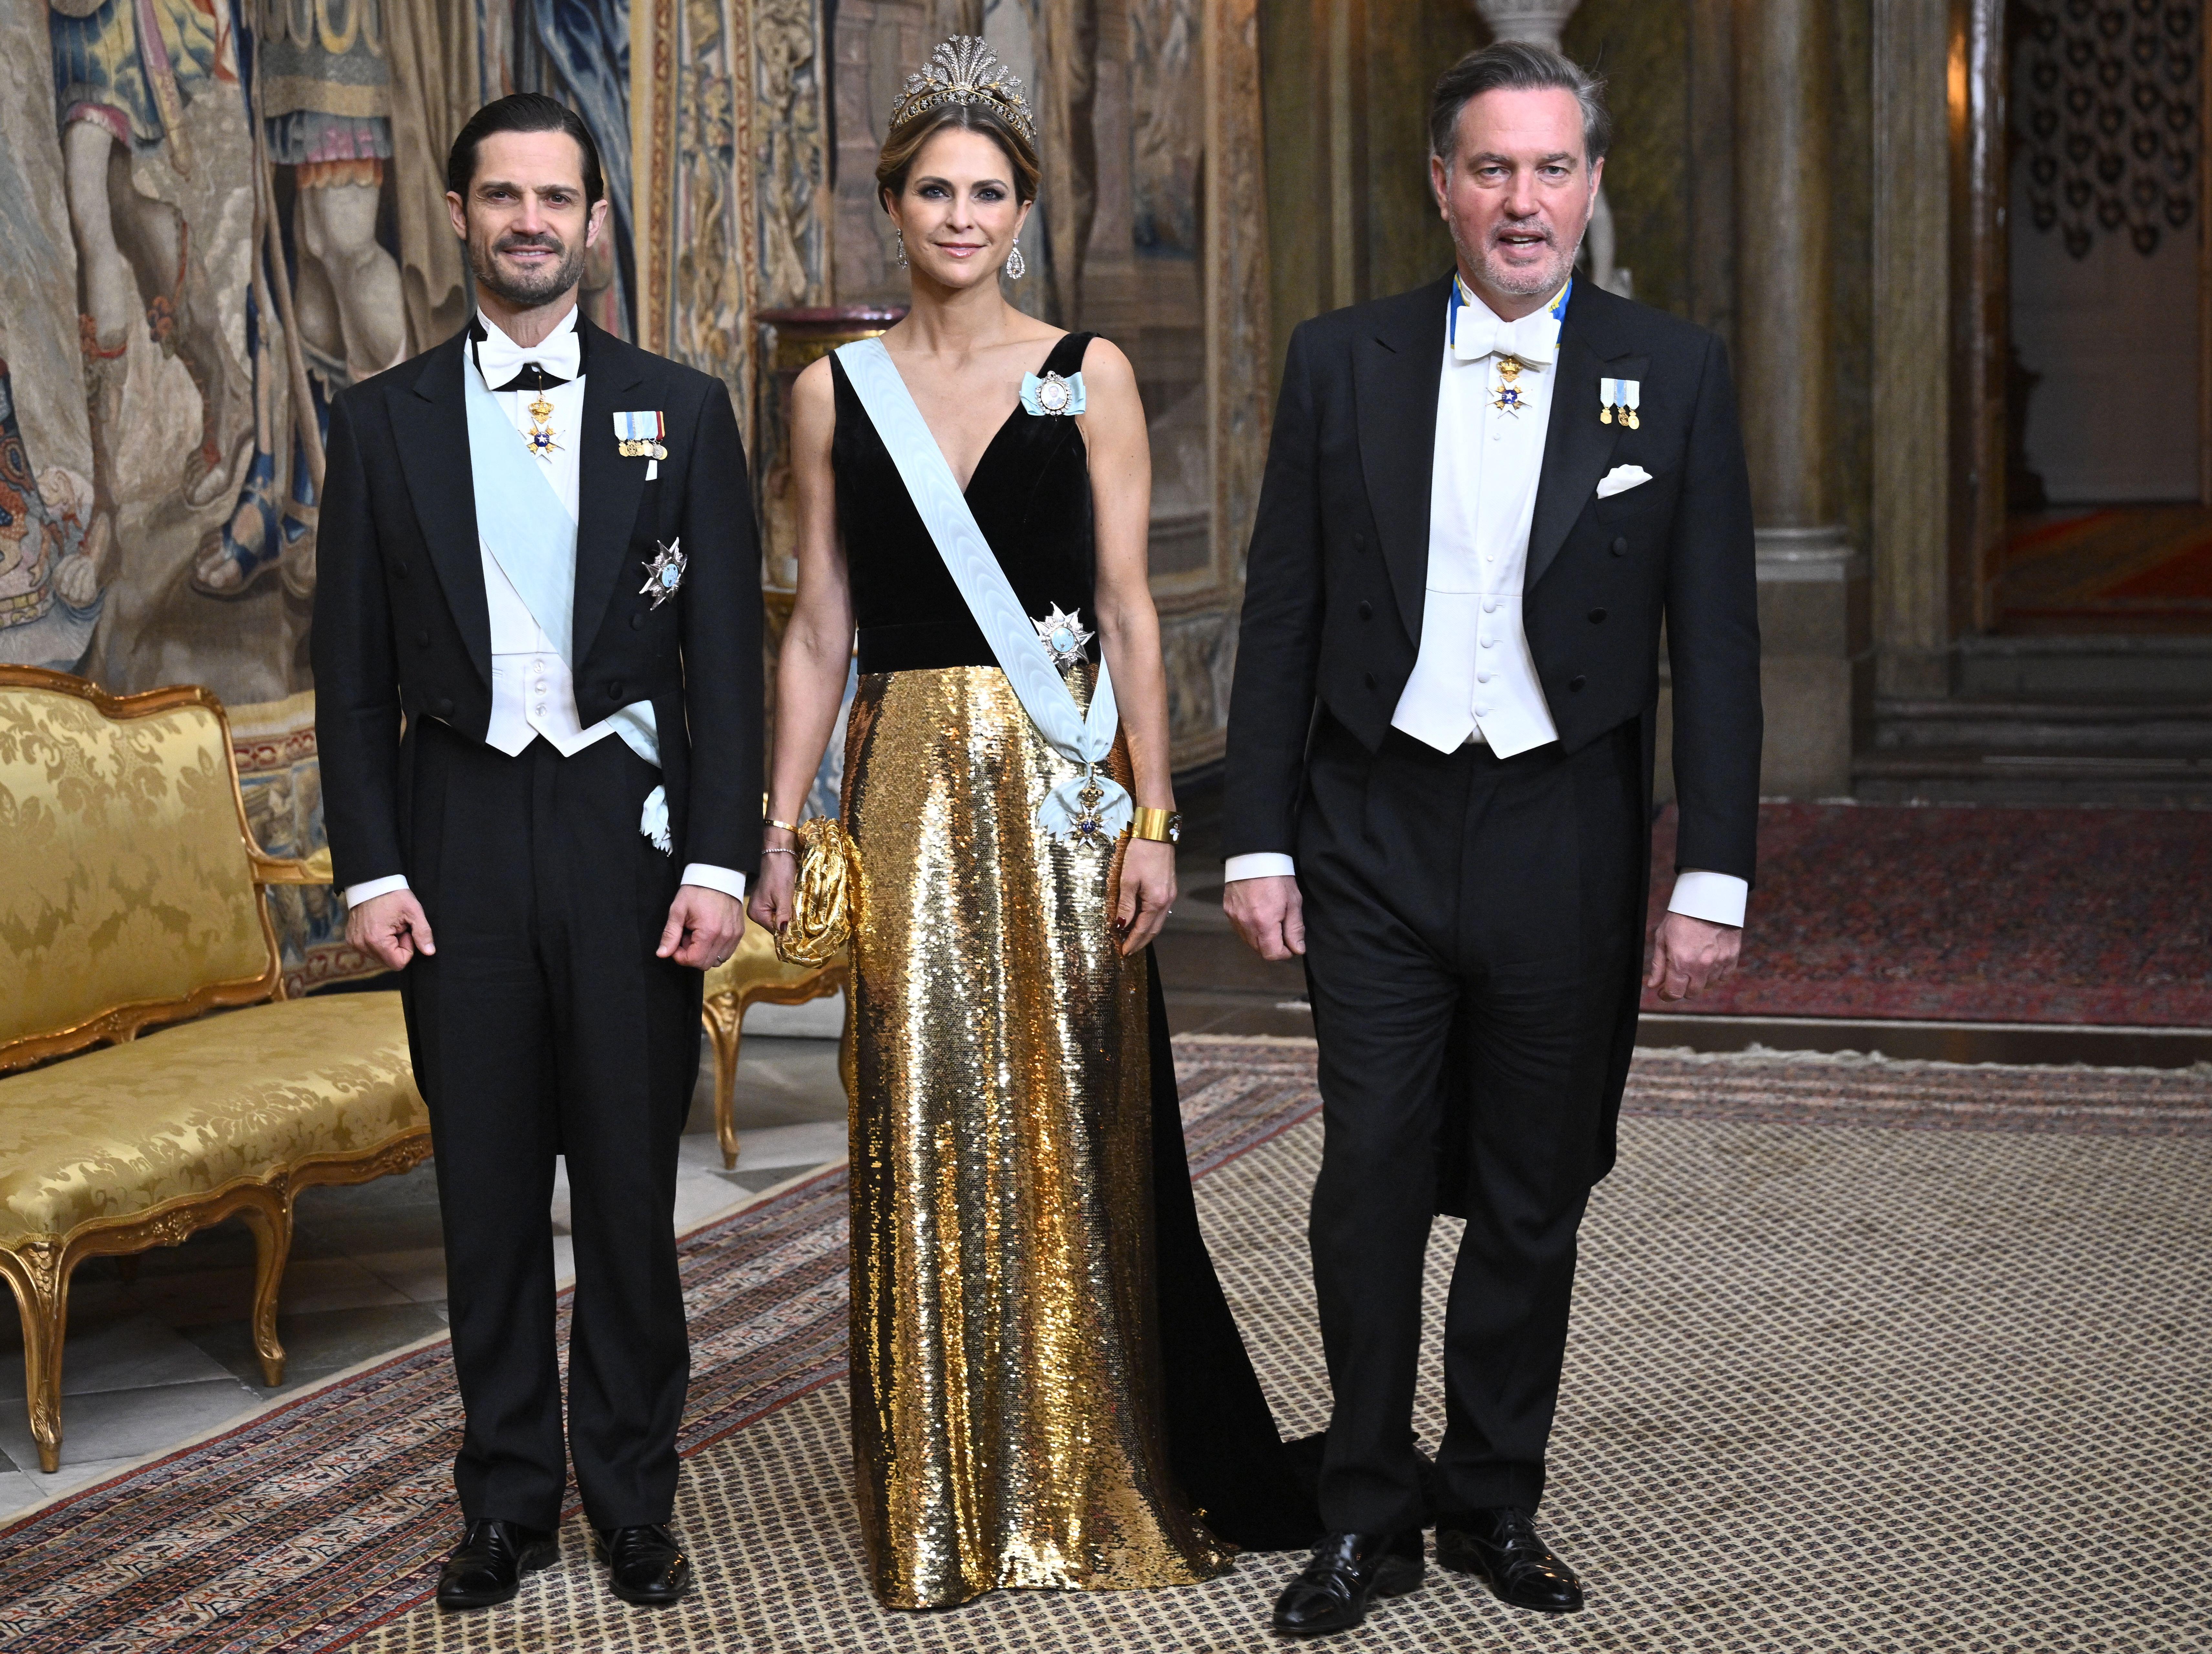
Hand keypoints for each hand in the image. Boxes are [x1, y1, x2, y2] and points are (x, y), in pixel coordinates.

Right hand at [346, 889, 435, 970]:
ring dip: (388, 944)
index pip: (398, 963)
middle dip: (397, 947)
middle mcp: (362, 945)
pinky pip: (369, 949)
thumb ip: (423, 933)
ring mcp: (354, 942)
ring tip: (388, 925)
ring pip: (379, 956)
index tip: (405, 931)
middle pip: (388, 961)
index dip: (407, 949)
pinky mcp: (351, 939)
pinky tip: (380, 925)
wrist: (371, 882)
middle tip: (398, 927)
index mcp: (376, 940)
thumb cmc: (393, 894)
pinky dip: (377, 941)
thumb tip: (429, 952)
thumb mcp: (413, 911)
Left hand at [658, 885, 744, 968]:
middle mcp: (725, 937)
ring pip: (717, 961)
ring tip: (698, 936)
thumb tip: (661, 954)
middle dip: (691, 955)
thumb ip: (670, 934)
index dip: (680, 956)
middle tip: (686, 937)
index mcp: (709, 932)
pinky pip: (727, 952)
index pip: (694, 960)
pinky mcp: (739, 933)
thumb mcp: (678, 910)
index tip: (676, 943)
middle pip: (705, 964)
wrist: (718, 876)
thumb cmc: (696, 891)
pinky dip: (715, 949)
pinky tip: (709, 935)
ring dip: (704, 953)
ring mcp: (734, 936)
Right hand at [747, 841, 797, 933]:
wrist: (779, 855)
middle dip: (788, 923)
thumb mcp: (783, 896)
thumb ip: (783, 915)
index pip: (773, 930)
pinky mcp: (768, 900)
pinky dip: (787, 909)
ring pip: (778, 918)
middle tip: (802, 921)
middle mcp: (756, 912)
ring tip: (798, 912)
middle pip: (775, 925)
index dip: (787, 931)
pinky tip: (794, 905)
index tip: (800, 932)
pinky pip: (778, 910)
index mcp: (756, 913)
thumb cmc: (780, 873)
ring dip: (789, 916)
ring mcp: (762, 906)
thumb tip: (783, 932)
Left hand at [1115, 837, 1176, 955]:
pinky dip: (1149, 919)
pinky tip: (1140, 919)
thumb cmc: (1140, 854)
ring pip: (1158, 921)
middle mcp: (1166, 901)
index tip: (1123, 952)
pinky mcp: (1169, 887)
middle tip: (1127, 950)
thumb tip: (1121, 925)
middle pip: (1153, 929)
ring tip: (1131, 938)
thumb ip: (1125, 905)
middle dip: (1140, 941)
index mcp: (1156, 901)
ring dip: (1145, 931)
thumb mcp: (1128, 880)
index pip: (1143, 929)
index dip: (1133, 942)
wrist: (1156, 833)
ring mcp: (1170, 894)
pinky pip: (1159, 911)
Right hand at [1224, 874, 1304, 960]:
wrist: (1254, 855)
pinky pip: (1240, 929)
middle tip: (1283, 931)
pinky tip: (1258, 915)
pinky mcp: (1228, 910)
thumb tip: (1297, 949)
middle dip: (1273, 946)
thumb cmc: (1277, 876)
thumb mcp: (1293, 901)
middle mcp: (1246, 924)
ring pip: (1248, 941)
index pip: (1271, 954)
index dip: (1284, 953)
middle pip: (1259, 950)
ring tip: (1270, 921)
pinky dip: (1250, 928)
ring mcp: (1234, 918)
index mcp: (1264, 923)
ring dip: (1261, 938)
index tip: (1291, 944)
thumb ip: (1295, 928)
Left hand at [1645, 911, 1741, 1001]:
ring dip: (1699, 980)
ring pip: (1708, 985)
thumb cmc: (1681, 917)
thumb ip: (1658, 964)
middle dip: (1682, 989)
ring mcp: (1718, 963)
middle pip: (1692, 993)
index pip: (1674, 993)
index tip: (1663, 992)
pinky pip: (1724, 976)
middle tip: (1678, 978)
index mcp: (1680, 962)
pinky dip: (1716, 974)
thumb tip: (1652, 985)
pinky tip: (1708, 963)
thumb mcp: (1662, 938)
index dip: (1666, 995)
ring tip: (1694, 965)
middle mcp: (1700, 966)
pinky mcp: (1732, 957)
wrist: (1709, 900)